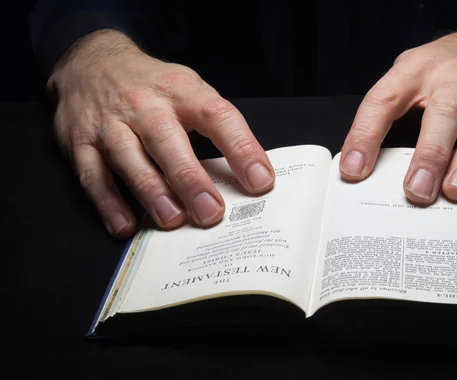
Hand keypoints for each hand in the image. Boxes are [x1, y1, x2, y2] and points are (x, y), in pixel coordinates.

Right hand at [49, 30, 274, 236]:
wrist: (92, 61)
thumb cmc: (154, 86)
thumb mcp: (189, 89)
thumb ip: (215, 126)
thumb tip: (251, 175)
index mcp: (181, 90)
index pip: (217, 116)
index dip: (241, 148)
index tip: (260, 181)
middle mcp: (145, 104)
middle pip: (168, 140)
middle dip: (190, 179)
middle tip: (211, 213)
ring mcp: (109, 123)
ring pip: (130, 159)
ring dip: (152, 192)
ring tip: (173, 220)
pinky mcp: (80, 142)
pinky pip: (92, 175)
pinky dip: (108, 203)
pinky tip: (125, 226)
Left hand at [340, 23, 456, 211]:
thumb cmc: (442, 66)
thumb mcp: (407, 72)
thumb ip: (387, 109)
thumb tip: (360, 164)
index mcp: (415, 71)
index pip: (383, 101)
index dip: (365, 135)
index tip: (353, 171)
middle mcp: (454, 79)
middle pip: (442, 115)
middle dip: (430, 154)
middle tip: (417, 190)